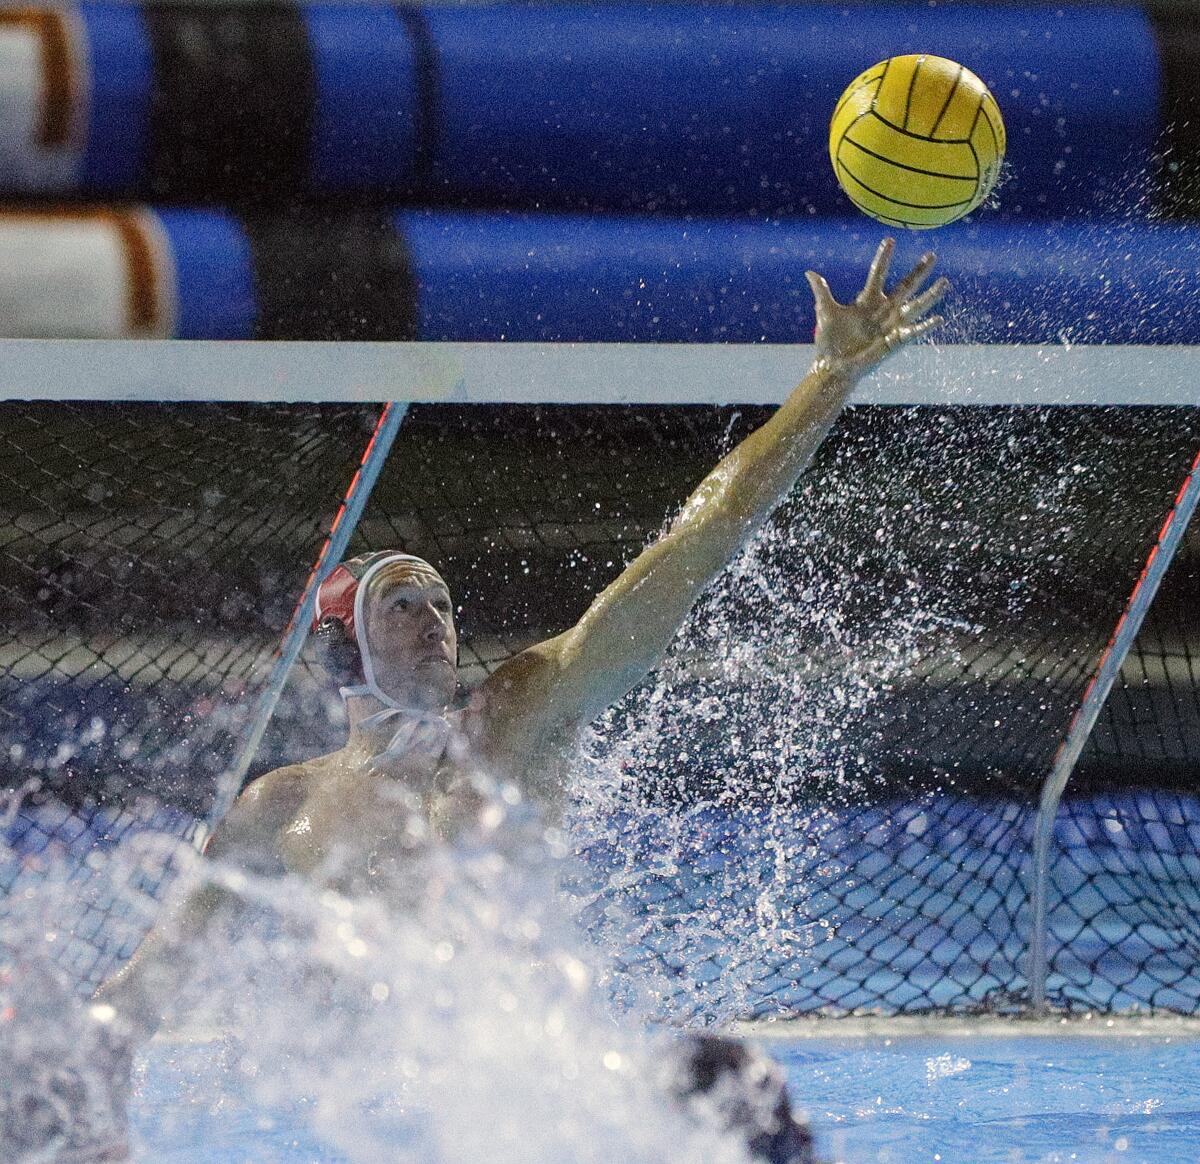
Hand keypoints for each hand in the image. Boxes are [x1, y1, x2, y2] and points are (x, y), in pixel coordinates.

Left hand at [807, 238, 947, 376]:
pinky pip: (913, 332)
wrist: (834, 366)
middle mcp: (884, 310)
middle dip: (918, 271)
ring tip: (945, 282)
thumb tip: (810, 273)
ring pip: (916, 306)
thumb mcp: (826, 313)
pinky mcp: (895, 341)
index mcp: (867, 300)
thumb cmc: (831, 341)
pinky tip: (938, 319)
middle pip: (905, 286)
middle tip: (932, 255)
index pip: (878, 274)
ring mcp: (892, 325)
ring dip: (930, 295)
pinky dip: (925, 327)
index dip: (883, 258)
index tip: (890, 240)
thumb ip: (822, 292)